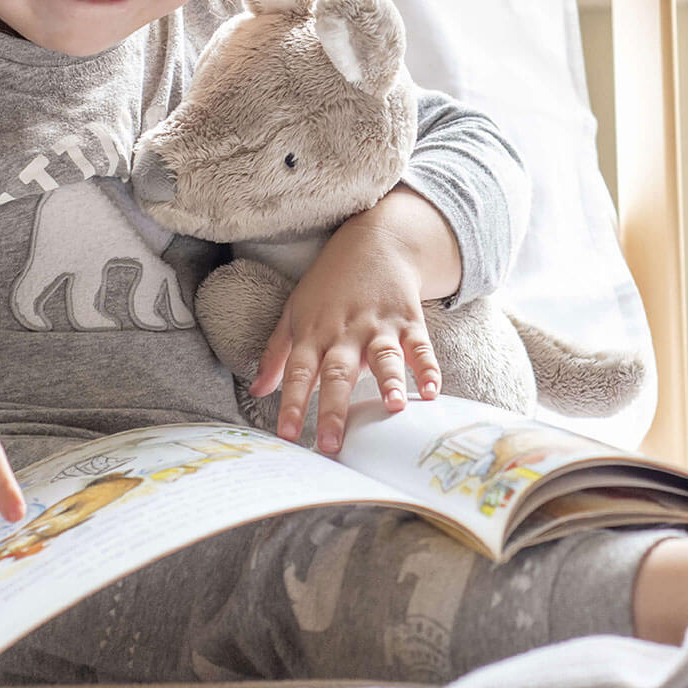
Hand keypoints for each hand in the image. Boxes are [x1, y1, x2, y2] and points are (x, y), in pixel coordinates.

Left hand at [252, 220, 441, 455]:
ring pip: (383, 358)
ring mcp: (379, 326)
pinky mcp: (409, 321)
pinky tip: (432, 391)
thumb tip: (256, 390)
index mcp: (314, 332)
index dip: (292, 403)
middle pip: (338, 372)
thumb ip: (276, 353)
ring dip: (389, 382)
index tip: (287, 435)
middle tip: (331, 444)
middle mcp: (345, 332)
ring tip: (393, 407)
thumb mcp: (295, 311)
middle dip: (334, 409)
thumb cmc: (329, 284)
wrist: (375, 242)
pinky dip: (427, 368)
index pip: (298, 372)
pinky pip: (420, 347)